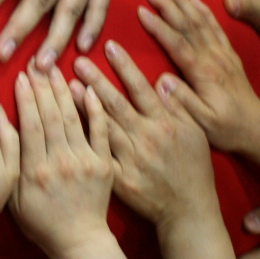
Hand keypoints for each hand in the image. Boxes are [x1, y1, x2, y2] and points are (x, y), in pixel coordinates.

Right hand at [9, 65, 113, 258]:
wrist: (79, 241)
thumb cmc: (40, 221)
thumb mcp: (13, 196)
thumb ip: (8, 159)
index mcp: (35, 171)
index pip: (30, 126)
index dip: (26, 99)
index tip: (21, 76)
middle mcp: (61, 162)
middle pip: (51, 116)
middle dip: (42, 87)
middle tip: (36, 63)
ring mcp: (85, 161)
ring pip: (73, 118)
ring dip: (63, 91)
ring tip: (55, 69)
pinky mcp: (104, 163)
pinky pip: (100, 131)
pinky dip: (94, 109)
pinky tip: (88, 88)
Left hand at [73, 41, 214, 228]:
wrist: (188, 212)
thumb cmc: (194, 171)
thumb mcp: (196, 134)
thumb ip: (180, 105)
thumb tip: (164, 79)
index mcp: (165, 124)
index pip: (141, 88)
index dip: (124, 66)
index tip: (108, 45)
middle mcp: (145, 138)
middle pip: (115, 103)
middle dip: (94, 79)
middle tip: (74, 59)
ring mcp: (130, 159)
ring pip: (101, 126)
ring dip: (81, 104)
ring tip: (63, 84)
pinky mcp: (118, 178)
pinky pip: (96, 155)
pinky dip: (80, 139)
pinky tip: (64, 125)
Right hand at [134, 0, 259, 153]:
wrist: (257, 128)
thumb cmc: (225, 129)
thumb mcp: (202, 123)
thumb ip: (182, 102)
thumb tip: (161, 80)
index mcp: (203, 73)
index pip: (177, 43)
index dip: (159, 26)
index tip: (141, 10)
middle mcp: (213, 58)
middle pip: (188, 24)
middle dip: (167, 3)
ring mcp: (223, 53)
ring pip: (201, 20)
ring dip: (182, 0)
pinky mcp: (229, 53)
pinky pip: (216, 25)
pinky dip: (204, 9)